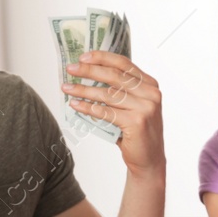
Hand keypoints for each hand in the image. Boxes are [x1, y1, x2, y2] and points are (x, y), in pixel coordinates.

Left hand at [60, 51, 164, 176]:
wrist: (148, 160)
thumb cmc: (135, 132)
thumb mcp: (132, 106)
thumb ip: (120, 91)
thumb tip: (88, 74)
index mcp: (150, 85)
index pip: (124, 64)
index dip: (102, 57)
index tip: (83, 56)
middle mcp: (150, 94)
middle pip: (114, 76)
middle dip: (89, 70)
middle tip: (70, 69)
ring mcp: (145, 108)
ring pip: (107, 94)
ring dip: (83, 90)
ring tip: (66, 88)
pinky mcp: (136, 122)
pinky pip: (105, 112)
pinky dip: (87, 107)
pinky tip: (75, 104)